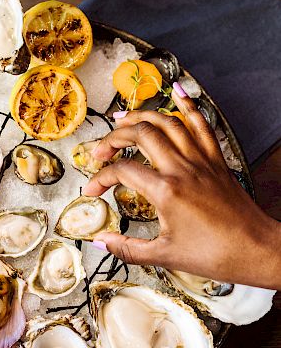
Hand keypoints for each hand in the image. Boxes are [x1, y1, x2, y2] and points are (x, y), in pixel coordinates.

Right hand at [83, 86, 280, 289]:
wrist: (255, 250)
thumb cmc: (214, 254)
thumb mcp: (163, 255)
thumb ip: (126, 249)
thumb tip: (100, 242)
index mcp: (166, 191)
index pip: (122, 172)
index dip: (100, 178)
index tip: (92, 190)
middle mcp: (182, 168)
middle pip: (141, 135)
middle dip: (114, 138)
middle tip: (100, 151)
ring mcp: (201, 160)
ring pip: (168, 123)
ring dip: (141, 116)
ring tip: (122, 118)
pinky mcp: (216, 160)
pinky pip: (201, 124)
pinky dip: (188, 105)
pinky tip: (177, 91)